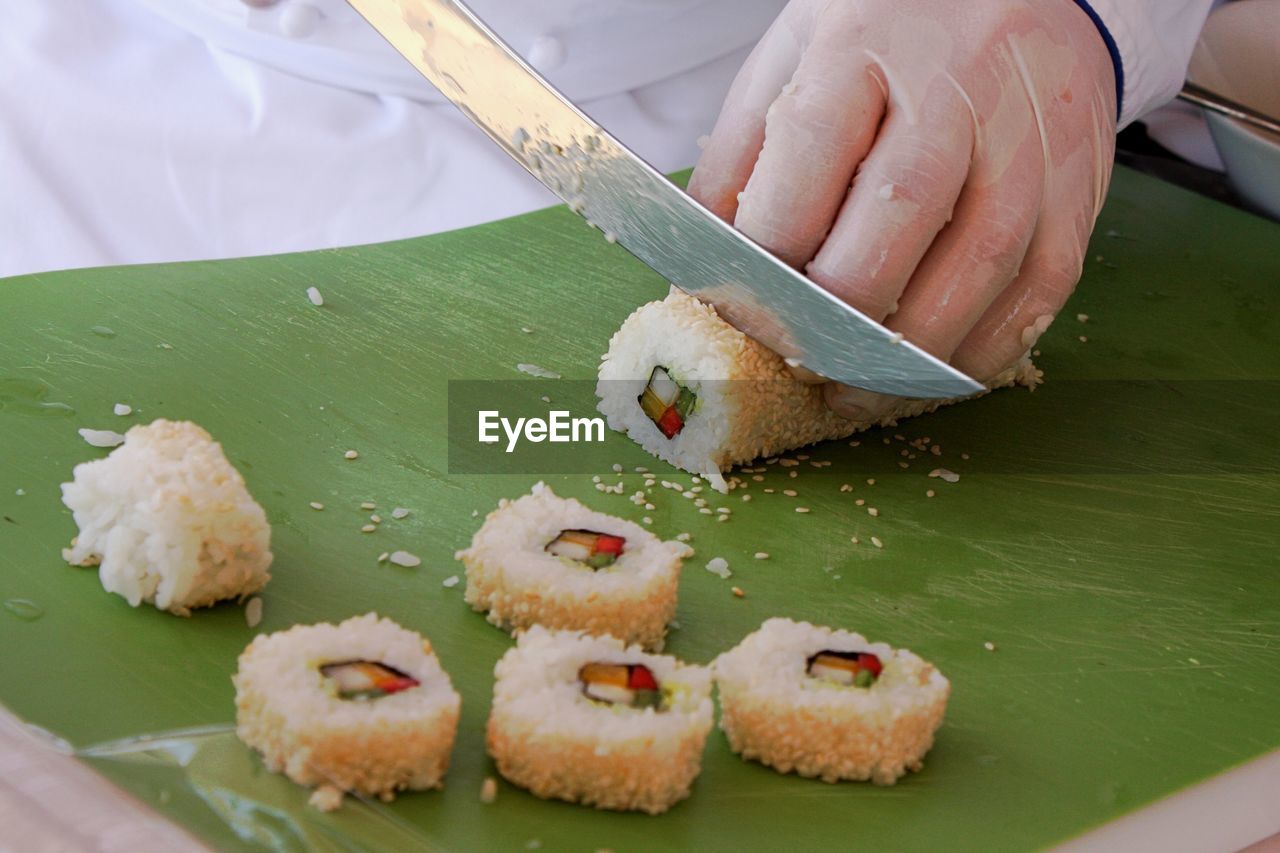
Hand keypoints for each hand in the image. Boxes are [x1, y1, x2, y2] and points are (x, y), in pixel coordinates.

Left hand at [689, 0, 1116, 417]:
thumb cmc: (892, 28)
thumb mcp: (795, 54)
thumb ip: (745, 153)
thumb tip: (708, 262)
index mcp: (864, 42)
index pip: (808, 160)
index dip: (770, 254)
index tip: (747, 310)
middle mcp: (957, 81)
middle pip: (897, 218)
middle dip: (841, 314)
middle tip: (805, 360)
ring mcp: (1028, 131)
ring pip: (982, 261)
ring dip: (916, 351)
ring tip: (862, 387)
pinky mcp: (1079, 176)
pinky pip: (1047, 280)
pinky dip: (993, 343)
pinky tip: (944, 370)